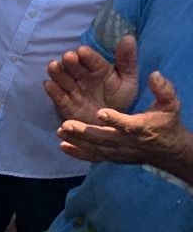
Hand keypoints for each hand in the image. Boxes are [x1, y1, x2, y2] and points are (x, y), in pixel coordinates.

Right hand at [44, 36, 138, 122]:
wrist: (111, 124)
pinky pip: (58, 96)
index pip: (91, 59)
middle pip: (73, 66)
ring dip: (57, 72)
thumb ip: (127, 60)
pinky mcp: (65, 104)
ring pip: (62, 78)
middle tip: (69, 57)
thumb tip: (129, 37)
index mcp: (97, 68)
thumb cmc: (119, 99)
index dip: (87, 55)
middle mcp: (82, 76)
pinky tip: (49, 85)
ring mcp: (72, 89)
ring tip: (53, 66)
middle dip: (70, 61)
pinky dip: (52, 90)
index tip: (83, 51)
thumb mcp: (128, 80)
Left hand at [57, 71, 189, 167]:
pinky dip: (79, 153)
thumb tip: (154, 75)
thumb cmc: (166, 123)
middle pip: (105, 138)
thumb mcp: (170, 105)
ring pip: (96, 147)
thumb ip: (163, 90)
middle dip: (86, 132)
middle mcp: (128, 142)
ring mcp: (119, 151)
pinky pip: (95, 157)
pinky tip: (63, 147)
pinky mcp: (113, 157)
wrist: (168, 150)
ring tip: (60, 131)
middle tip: (67, 124)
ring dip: (77, 140)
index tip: (101, 112)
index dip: (115, 120)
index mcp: (142, 128)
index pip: (128, 125)